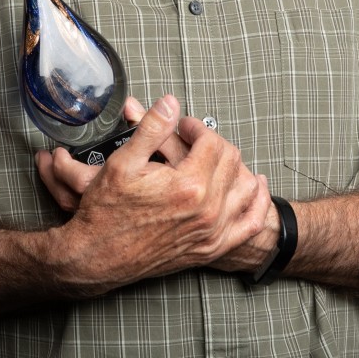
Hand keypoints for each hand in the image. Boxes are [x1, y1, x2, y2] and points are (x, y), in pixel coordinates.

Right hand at [53, 95, 272, 292]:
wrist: (100, 256)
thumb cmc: (107, 212)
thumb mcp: (122, 162)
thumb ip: (151, 129)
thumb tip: (170, 103)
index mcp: (187, 186)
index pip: (211, 142)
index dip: (196, 127)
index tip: (182, 126)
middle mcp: (207, 210)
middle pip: (231, 160)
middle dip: (213, 142)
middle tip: (192, 139)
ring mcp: (213, 231)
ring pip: (246, 187)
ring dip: (235, 166)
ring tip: (216, 158)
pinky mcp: (212, 247)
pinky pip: (251, 222)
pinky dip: (258, 202)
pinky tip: (254, 187)